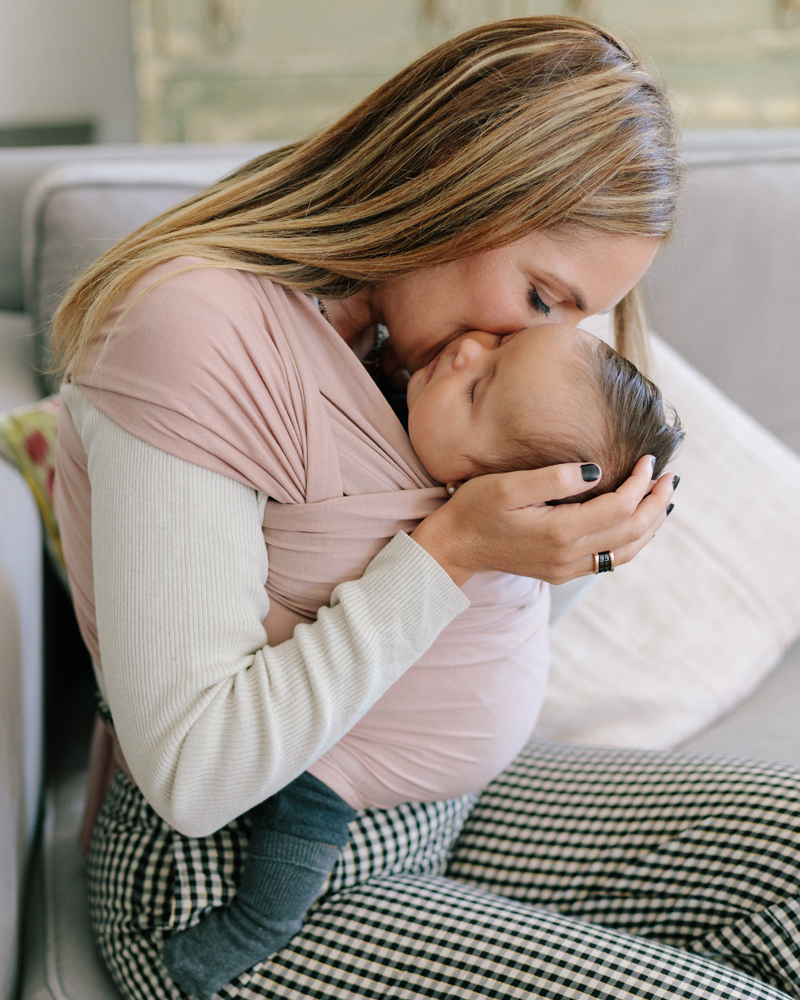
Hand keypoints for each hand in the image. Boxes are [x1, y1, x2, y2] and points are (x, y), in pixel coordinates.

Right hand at [410, 455, 676, 585]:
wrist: (452, 548)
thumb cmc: (474, 508)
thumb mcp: (507, 485)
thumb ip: (554, 478)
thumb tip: (598, 471)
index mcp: (560, 531)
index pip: (620, 507)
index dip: (641, 483)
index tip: (651, 460)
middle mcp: (568, 555)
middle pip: (631, 532)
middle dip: (656, 504)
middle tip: (671, 478)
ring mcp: (566, 568)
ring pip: (626, 551)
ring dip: (650, 525)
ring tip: (664, 500)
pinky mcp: (560, 571)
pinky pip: (610, 560)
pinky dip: (632, 542)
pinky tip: (637, 525)